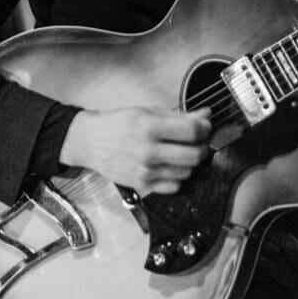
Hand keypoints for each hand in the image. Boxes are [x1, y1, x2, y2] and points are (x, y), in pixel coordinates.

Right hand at [59, 107, 211, 195]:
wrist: (91, 142)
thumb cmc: (119, 123)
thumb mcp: (148, 112)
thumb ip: (180, 115)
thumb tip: (206, 114)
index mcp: (150, 127)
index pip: (192, 131)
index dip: (205, 128)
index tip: (205, 126)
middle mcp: (148, 151)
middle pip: (194, 155)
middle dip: (202, 146)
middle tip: (199, 141)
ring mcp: (145, 171)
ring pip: (186, 172)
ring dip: (190, 162)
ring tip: (183, 152)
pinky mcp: (142, 185)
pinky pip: (173, 186)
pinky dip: (178, 176)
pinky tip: (171, 165)